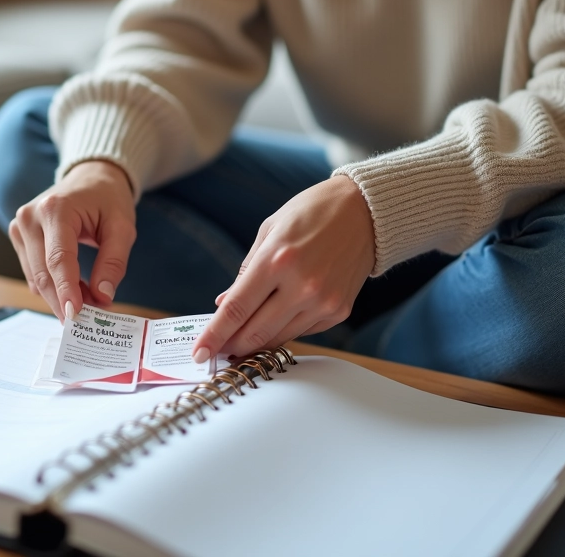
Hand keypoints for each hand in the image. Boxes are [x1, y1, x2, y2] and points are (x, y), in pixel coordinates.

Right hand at [9, 160, 136, 320]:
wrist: (90, 177)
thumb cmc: (107, 199)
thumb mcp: (122, 227)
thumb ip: (114, 262)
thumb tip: (102, 297)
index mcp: (56, 209)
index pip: (58, 259)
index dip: (66, 290)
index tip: (76, 316)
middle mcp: (30, 217)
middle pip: (43, 273)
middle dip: (64, 300)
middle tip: (89, 319)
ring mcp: (19, 226)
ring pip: (36, 278)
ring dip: (60, 295)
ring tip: (89, 300)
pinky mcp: (18, 236)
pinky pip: (33, 272)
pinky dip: (53, 286)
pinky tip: (75, 287)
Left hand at [192, 175, 374, 361]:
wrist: (364, 211)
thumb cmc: (312, 213)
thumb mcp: (269, 231)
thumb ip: (246, 271)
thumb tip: (224, 304)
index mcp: (277, 260)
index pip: (236, 309)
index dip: (214, 335)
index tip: (200, 353)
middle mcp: (301, 285)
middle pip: (255, 332)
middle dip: (232, 346)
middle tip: (218, 352)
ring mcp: (323, 301)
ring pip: (278, 337)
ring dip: (256, 343)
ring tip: (240, 342)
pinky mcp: (339, 311)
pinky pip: (302, 331)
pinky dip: (283, 330)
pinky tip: (275, 322)